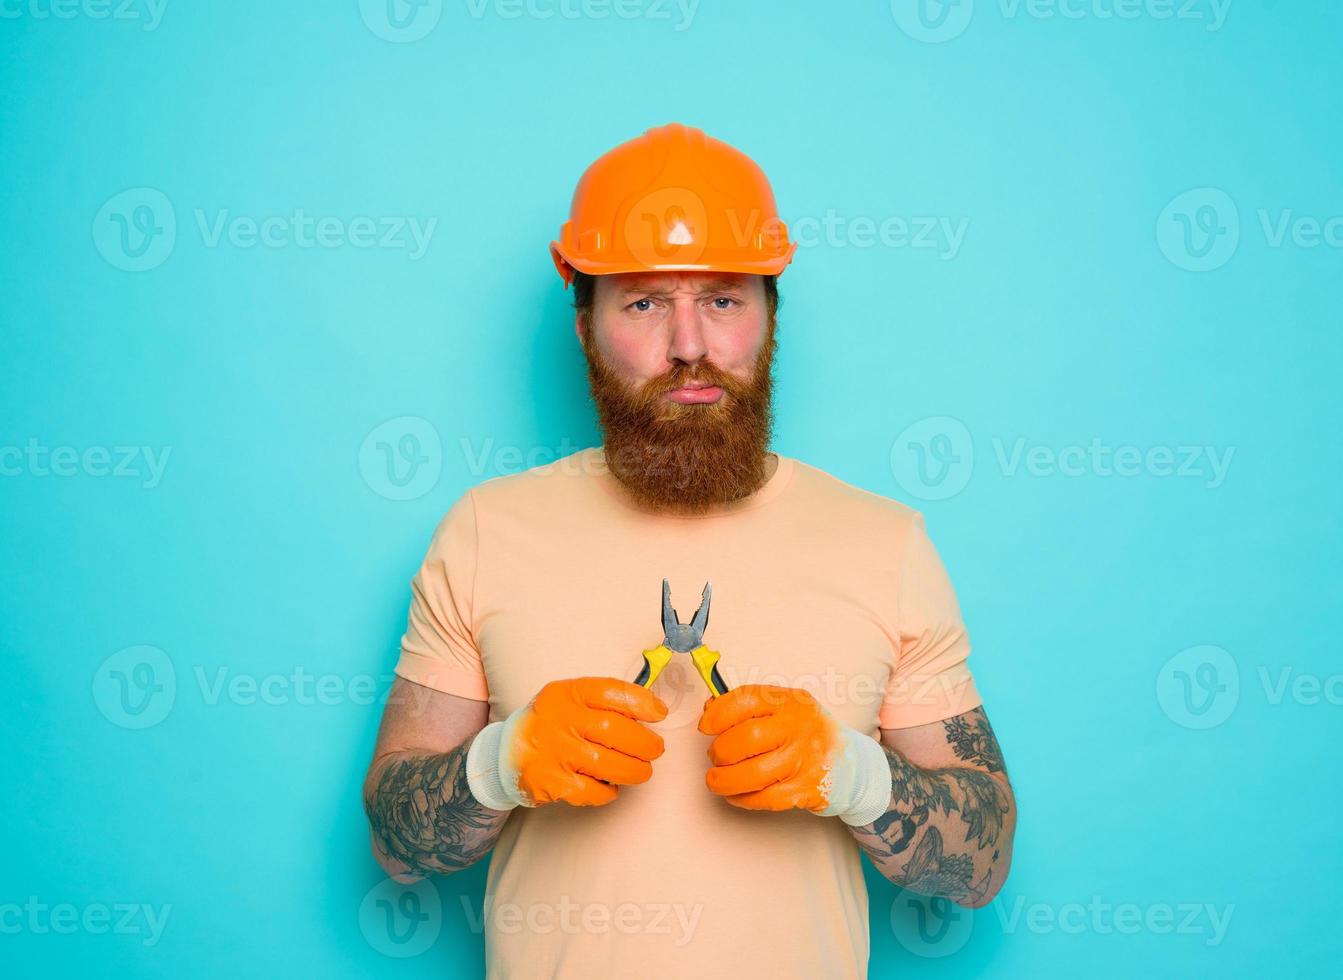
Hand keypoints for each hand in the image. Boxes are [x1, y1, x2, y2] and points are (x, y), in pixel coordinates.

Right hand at [467, 677, 666, 808]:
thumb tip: (652, 711)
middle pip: (616, 731)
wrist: (505, 753)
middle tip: (655, 749)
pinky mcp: (550, 782)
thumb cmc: (551, 724)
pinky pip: (593, 792)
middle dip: (646, 743)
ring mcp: (554, 752)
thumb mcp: (570, 699)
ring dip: (635, 771)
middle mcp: (559, 719)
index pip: (612, 691)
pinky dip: (609, 791)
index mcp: (568, 693)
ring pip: (609, 765)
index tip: (659, 713)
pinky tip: (610, 786)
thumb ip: (604, 701)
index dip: (642, 702)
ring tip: (641, 770)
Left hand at [698, 684, 890, 824]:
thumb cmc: (808, 733)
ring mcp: (805, 760)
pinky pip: (765, 798)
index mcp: (791, 701)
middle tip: (715, 756)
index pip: (746, 699)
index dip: (718, 713)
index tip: (705, 726)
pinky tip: (735, 794)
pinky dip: (742, 799)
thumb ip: (750, 706)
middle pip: (746, 738)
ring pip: (752, 773)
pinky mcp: (806, 789)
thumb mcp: (786, 708)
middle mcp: (800, 727)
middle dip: (720, 751)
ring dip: (724, 780)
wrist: (849, 764)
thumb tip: (710, 710)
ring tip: (716, 778)